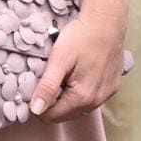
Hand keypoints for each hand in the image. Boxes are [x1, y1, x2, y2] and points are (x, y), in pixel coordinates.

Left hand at [30, 4, 127, 122]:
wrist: (106, 23)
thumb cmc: (80, 38)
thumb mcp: (58, 60)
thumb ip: (47, 86)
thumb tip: (35, 110)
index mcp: (83, 98)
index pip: (53, 116)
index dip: (37, 107)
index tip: (28, 91)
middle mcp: (97, 101)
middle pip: (66, 113)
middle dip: (51, 102)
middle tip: (40, 81)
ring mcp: (107, 94)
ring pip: (79, 106)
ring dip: (65, 97)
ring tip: (56, 76)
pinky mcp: (112, 86)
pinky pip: (92, 97)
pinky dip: (79, 92)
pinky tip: (73, 75)